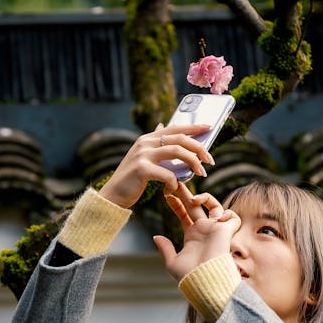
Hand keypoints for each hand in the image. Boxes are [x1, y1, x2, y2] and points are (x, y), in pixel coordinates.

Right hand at [98, 124, 214, 208]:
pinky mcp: (141, 169)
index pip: (175, 128)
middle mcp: (145, 143)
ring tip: (201, 172)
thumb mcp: (142, 157)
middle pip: (180, 139)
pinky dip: (174, 181)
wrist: (112, 196)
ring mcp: (143, 155)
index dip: (193, 127)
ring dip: (192, 162)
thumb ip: (154, 144)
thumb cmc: (131, 180)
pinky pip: (167, 173)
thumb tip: (162, 126)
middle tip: (209, 160)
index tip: (209, 127)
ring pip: (176, 151)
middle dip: (199, 148)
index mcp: (148, 139)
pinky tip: (174, 188)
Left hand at [153, 182, 240, 281]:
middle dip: (186, 193)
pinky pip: (233, 217)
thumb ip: (165, 248)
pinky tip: (216, 217)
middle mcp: (204, 230)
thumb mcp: (172, 262)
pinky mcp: (226, 231)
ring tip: (193, 199)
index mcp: (192, 236)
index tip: (167, 195)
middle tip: (176, 182)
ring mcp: (216, 230)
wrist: (204, 280)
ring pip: (214, 206)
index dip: (176, 205)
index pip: (184, 215)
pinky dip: (227, 213)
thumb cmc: (188, 275)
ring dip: (205, 198)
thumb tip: (156, 237)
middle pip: (195, 206)